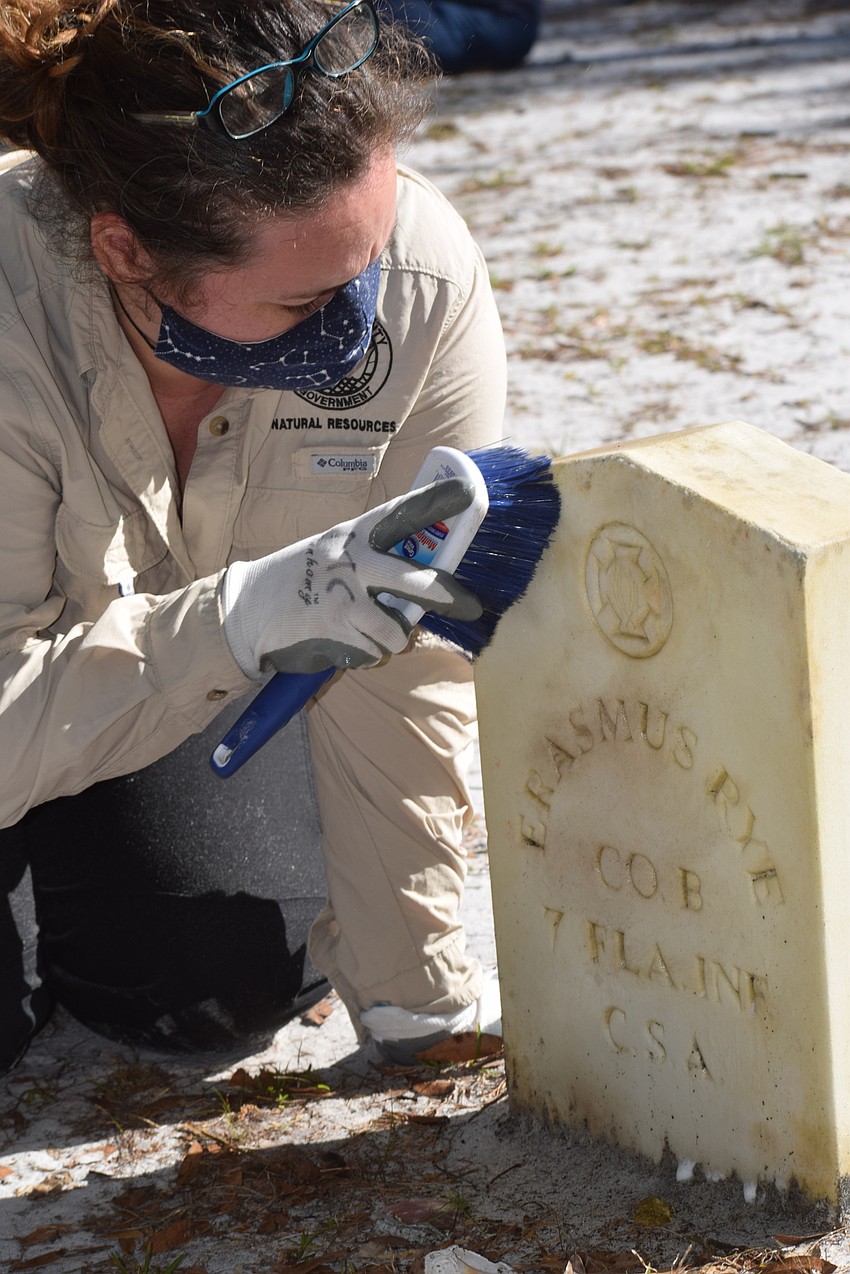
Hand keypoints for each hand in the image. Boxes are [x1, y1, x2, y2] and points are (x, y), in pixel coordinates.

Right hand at [222, 477, 482, 676]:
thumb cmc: (298, 581)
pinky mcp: (337, 632)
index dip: (436, 502)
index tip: (469, 490)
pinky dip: (363, 654)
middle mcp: (352, 562)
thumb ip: (372, 558)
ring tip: (364, 630)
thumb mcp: (331, 552)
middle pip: (416, 582)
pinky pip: (372, 652)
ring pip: (396, 631)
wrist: (244, 610)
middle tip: (472, 607)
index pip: (400, 514)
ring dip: (388, 639)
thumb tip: (425, 573)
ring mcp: (345, 598)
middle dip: (449, 597)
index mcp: (353, 535)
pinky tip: (339, 641)